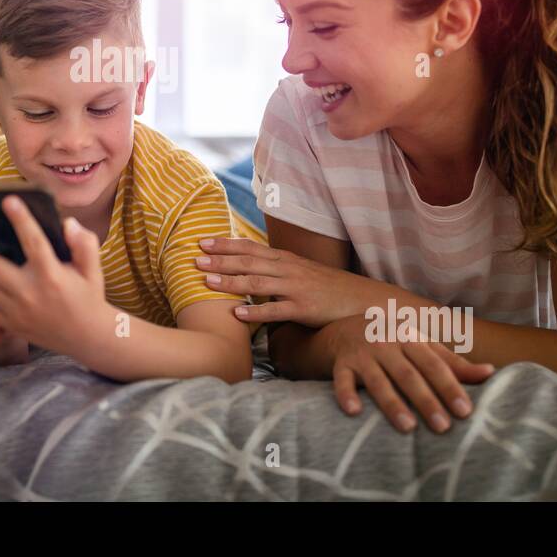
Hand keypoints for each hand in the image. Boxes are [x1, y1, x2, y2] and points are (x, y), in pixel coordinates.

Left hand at [0, 196, 110, 354]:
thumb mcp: (93, 269)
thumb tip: (68, 223)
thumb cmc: (88, 296)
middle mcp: (30, 293)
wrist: (85, 337)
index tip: (8, 200)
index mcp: (52, 276)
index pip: (34, 242)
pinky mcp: (9, 322)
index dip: (21, 219)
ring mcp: (16, 310)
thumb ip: (84, 243)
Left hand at [197, 237, 373, 326]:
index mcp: (285, 259)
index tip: (202, 242)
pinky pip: (276, 311)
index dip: (225, 244)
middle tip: (194, 259)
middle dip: (220, 260)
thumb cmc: (327, 288)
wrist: (362, 300)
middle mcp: (288, 270)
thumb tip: (248, 269)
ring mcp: (296, 288)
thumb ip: (275, 269)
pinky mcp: (304, 309)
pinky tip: (237, 314)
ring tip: (207, 283)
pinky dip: (255, 312)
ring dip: (231, 283)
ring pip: (258, 284)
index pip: (250, 247)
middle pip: (249, 262)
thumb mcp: (300, 272)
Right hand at [325, 314, 494, 432]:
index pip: (434, 365)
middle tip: (442, 427)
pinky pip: (341, 380)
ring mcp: (362, 354)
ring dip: (392, 403)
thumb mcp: (423, 346)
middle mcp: (386, 344)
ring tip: (408, 427)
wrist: (345, 326)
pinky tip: (354, 411)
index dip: (450, 387)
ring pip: (378, 381)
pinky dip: (345, 394)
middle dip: (426, 401)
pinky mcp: (341, 363)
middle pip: (408, 375)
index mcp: (410, 339)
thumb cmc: (394, 340)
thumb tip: (490, 372)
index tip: (465, 411)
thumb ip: (454, 363)